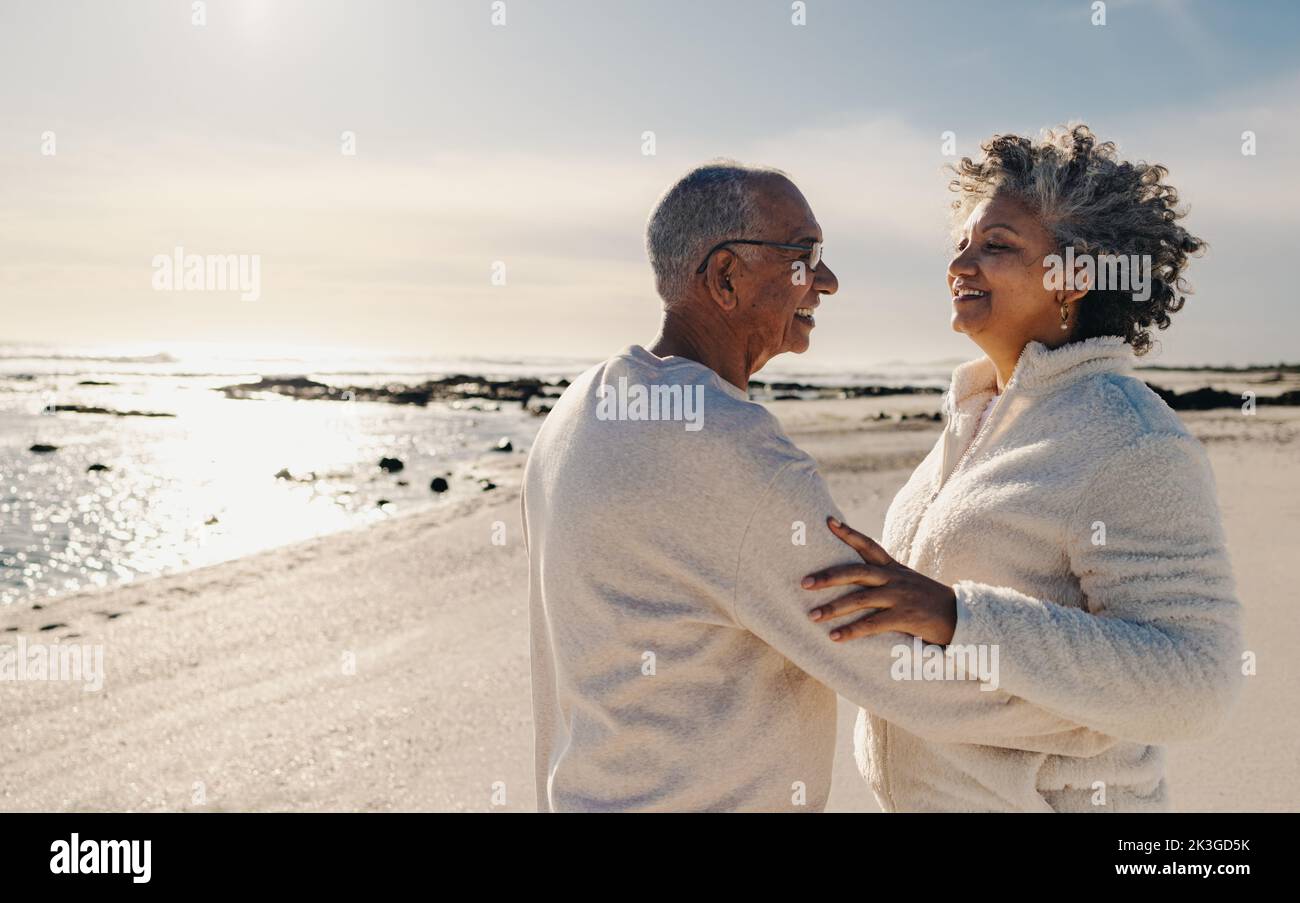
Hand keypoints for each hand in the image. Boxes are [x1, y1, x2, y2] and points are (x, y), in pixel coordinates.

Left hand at [802, 517, 957, 644]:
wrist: (962, 617)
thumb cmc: (928, 602)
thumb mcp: (907, 583)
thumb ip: (885, 578)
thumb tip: (857, 578)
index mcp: (894, 568)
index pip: (868, 545)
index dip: (848, 533)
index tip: (828, 521)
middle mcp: (895, 578)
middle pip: (856, 572)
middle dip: (828, 576)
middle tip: (804, 582)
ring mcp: (900, 597)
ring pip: (860, 599)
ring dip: (833, 608)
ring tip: (812, 616)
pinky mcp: (906, 617)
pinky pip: (873, 624)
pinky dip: (852, 631)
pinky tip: (835, 637)